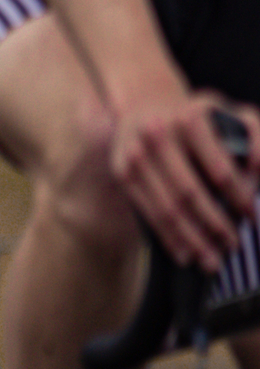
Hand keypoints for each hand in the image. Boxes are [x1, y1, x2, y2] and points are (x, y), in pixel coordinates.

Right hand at [110, 88, 258, 267]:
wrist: (144, 108)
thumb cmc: (196, 118)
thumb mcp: (229, 113)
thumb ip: (254, 134)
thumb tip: (258, 169)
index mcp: (190, 118)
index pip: (220, 169)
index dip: (238, 198)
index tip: (252, 217)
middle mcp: (159, 134)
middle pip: (191, 193)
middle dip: (215, 224)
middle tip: (233, 245)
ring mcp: (137, 155)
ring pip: (168, 208)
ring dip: (192, 239)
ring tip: (212, 260)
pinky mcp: (123, 173)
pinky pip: (147, 213)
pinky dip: (168, 237)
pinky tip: (185, 254)